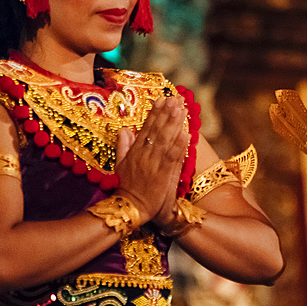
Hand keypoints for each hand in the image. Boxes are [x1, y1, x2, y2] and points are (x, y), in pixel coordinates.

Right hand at [115, 98, 188, 222]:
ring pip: (166, 139)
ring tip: (182, 108)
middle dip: (168, 112)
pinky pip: (173, 156)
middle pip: (158, 129)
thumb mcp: (120, 165)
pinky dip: (179, 145)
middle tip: (176, 98)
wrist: (131, 208)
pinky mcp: (164, 174)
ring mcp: (155, 163)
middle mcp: (145, 154)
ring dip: (174, 123)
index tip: (163, 98)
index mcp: (136, 151)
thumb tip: (125, 129)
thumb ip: (123, 146)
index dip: (156, 112)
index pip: (147, 127)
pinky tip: (186, 133)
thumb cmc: (127, 188)